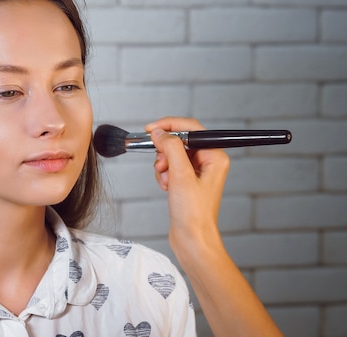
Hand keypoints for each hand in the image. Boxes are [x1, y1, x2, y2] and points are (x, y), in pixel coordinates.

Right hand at [144, 117, 229, 250]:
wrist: (192, 239)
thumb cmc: (194, 215)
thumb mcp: (181, 176)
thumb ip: (171, 148)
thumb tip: (160, 132)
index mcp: (215, 156)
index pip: (191, 128)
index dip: (169, 126)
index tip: (151, 129)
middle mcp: (209, 162)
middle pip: (180, 141)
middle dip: (165, 152)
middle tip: (160, 164)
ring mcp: (198, 172)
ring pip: (172, 154)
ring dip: (163, 165)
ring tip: (165, 179)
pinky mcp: (188, 181)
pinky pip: (171, 167)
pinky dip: (164, 174)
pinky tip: (166, 186)